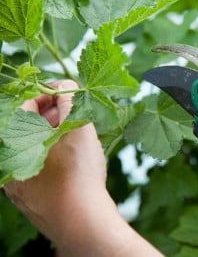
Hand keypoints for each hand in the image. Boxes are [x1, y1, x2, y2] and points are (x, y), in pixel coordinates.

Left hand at [4, 80, 160, 255]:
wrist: (81, 220)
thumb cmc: (79, 172)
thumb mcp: (78, 126)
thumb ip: (69, 99)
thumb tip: (64, 84)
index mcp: (14, 141)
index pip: (26, 105)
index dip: (49, 94)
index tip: (69, 94)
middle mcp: (8, 161)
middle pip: (29, 128)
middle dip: (54, 117)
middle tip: (76, 117)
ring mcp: (16, 183)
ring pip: (34, 150)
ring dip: (54, 139)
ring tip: (78, 140)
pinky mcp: (27, 199)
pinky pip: (38, 170)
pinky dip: (52, 160)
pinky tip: (73, 164)